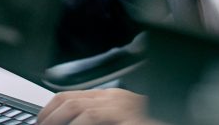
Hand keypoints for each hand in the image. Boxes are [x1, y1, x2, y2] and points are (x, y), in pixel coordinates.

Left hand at [37, 88, 158, 124]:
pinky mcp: (126, 116)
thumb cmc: (150, 121)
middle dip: (48, 117)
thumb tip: (75, 123)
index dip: (50, 110)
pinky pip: (93, 117)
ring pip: (76, 107)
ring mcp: (120, 105)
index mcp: (111, 98)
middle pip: (69, 100)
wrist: (179, 119)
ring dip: (56, 121)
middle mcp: (113, 98)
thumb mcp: (120, 120)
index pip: (70, 96)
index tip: (40, 123)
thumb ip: (100, 120)